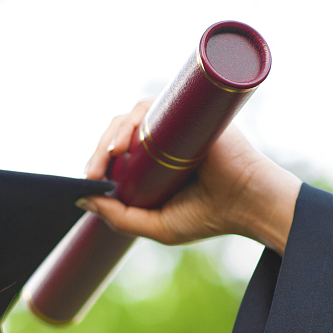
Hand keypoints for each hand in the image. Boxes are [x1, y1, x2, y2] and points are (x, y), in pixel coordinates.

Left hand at [81, 99, 300, 252]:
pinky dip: (134, 119)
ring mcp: (176, 125)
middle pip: (121, 132)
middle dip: (100, 150)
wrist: (250, 204)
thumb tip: (83, 199)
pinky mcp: (188, 115)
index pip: (118, 152)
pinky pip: (153, 106)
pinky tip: (125, 141)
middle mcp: (164, 140)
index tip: (90, 182)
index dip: (99, 161)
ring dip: (113, 133)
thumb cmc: (209, 216)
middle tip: (94, 173)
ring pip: (133, 117)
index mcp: (155, 163)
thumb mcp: (157, 226)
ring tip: (110, 155)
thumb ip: (120, 218)